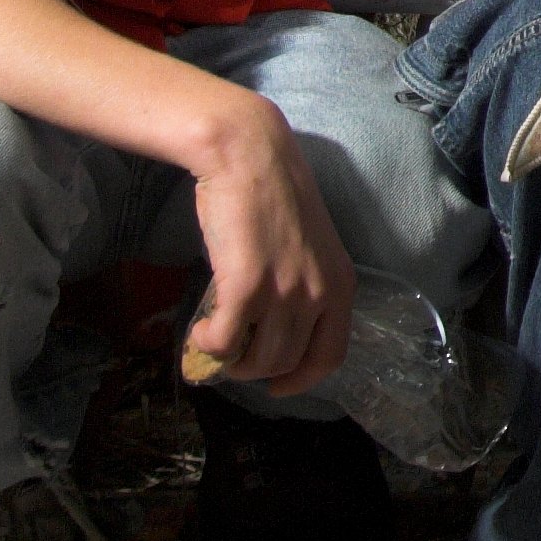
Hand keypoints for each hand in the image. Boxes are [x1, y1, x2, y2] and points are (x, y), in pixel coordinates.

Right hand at [184, 101, 355, 395]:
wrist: (249, 155)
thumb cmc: (272, 196)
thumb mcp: (308, 247)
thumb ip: (302, 287)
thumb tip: (271, 332)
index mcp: (341, 283)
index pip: (330, 356)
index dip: (300, 380)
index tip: (277, 385)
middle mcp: (320, 292)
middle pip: (284, 363)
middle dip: (251, 368)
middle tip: (229, 351)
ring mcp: (285, 291)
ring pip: (255, 360)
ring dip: (228, 360)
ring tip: (213, 337)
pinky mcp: (247, 285)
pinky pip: (224, 343)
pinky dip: (206, 346)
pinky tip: (200, 330)